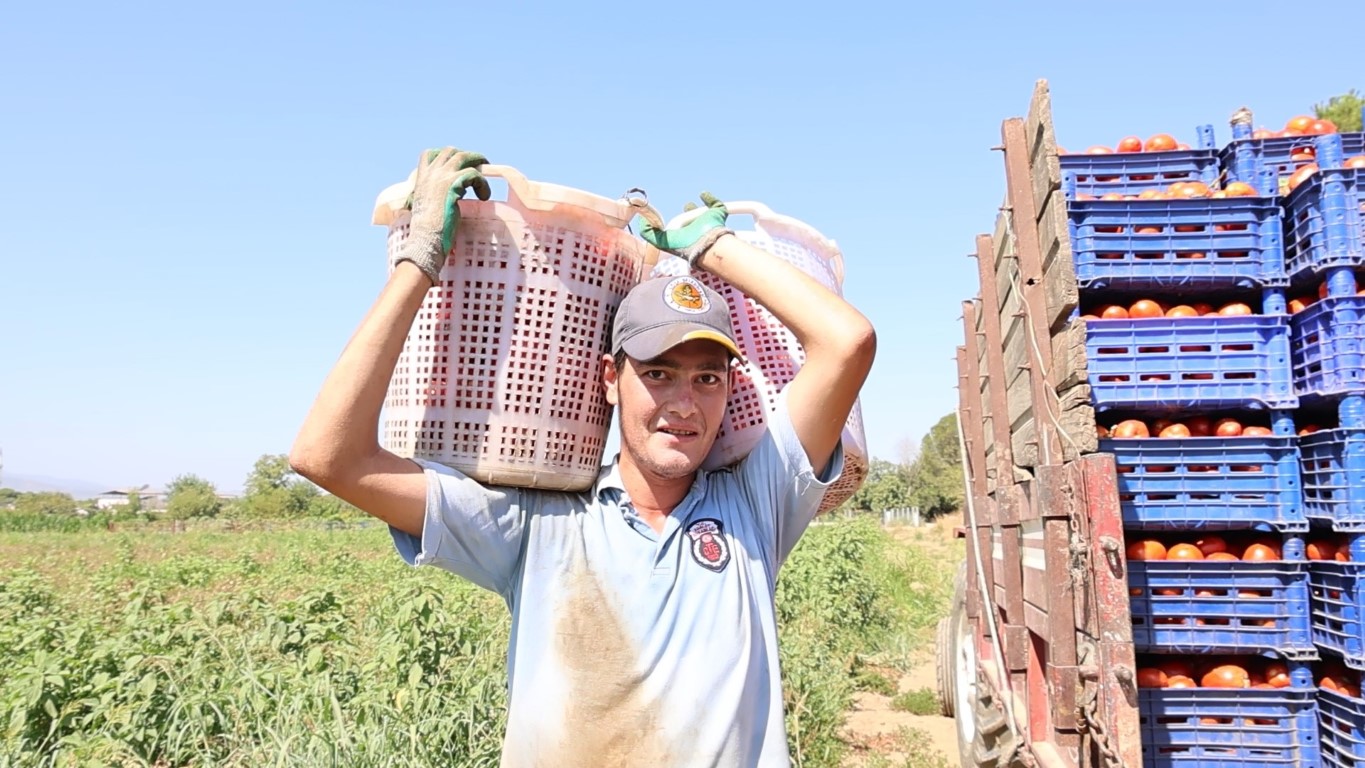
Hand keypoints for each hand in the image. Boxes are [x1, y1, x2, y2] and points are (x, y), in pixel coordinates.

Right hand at [396, 147, 490, 284]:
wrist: (425, 239)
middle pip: (449, 151)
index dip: (445, 155)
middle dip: (466, 156)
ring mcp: (441, 177)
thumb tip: (449, 197)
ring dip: (477, 163)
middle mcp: (430, 174)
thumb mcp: (425, 207)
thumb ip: (433, 196)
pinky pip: (473, 174)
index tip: (457, 164)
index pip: (429, 154)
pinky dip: (482, 184)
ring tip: (486, 175)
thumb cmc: (426, 231)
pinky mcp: (453, 185)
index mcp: (421, 179)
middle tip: (479, 165)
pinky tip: (484, 196)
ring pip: (463, 157)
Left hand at [637, 192, 733, 266]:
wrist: (706, 244)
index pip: (678, 226)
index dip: (674, 221)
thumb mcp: (661, 241)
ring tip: (691, 205)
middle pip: (691, 219)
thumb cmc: (686, 246)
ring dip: (698, 208)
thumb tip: (642, 220)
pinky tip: (702, 194)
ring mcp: (708, 221)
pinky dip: (710, 198)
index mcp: (685, 235)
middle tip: (685, 208)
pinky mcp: (717, 214)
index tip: (668, 215)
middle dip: (688, 213)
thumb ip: (648, 233)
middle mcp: (696, 229)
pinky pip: (716, 204)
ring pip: (704, 213)